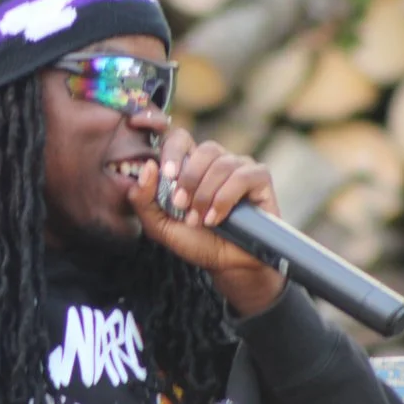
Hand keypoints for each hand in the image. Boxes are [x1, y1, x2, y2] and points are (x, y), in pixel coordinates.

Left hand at [127, 129, 284, 315]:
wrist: (227, 265)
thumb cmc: (195, 242)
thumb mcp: (160, 225)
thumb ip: (143, 199)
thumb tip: (148, 166)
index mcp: (192, 165)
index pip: (181, 138)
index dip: (173, 151)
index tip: (168, 176)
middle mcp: (217, 161)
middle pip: (205, 148)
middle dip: (190, 179)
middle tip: (182, 206)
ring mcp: (241, 167)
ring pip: (222, 164)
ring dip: (206, 195)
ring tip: (200, 220)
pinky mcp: (260, 179)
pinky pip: (243, 176)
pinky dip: (225, 198)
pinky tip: (217, 218)